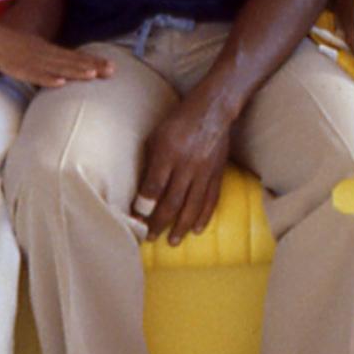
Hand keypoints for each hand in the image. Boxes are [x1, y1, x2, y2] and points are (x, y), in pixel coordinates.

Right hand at [0, 26, 113, 89]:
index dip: (93, 61)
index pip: (75, 56)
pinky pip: (35, 75)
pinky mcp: (20, 68)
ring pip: (58, 68)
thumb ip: (47, 59)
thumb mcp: (33, 49)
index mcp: (48, 50)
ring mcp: (33, 61)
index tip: (112, 66)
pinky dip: (48, 79)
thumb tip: (62, 71)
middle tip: (112, 71)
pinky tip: (60, 83)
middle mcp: (45, 54)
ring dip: (75, 71)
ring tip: (93, 75)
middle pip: (72, 61)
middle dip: (92, 66)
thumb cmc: (10, 45)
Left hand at [134, 90, 234, 245]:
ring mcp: (204, 171)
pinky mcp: (217, 174)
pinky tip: (196, 230)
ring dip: (181, 227)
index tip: (136, 219)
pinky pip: (211, 200)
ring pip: (192, 206)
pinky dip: (203, 217)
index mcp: (168, 153)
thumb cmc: (177, 122)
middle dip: (159, 223)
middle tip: (150, 238)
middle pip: (172, 201)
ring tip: (173, 242)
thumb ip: (149, 162)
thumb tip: (140, 190)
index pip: (154, 187)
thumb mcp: (156, 136)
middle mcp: (187, 165)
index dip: (144, 206)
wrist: (212, 111)